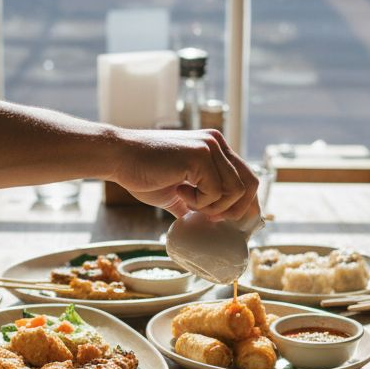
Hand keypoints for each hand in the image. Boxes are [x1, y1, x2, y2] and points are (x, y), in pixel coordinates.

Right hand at [108, 128, 259, 221]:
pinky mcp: (199, 155)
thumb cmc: (142, 173)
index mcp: (215, 148)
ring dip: (213, 206)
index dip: (246, 203)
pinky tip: (179, 190)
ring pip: (236, 190)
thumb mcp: (176, 191)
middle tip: (211, 218)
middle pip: (251, 183)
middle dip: (236, 210)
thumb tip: (203, 225)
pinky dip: (199, 202)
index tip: (233, 223)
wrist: (118, 157)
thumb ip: (193, 202)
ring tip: (188, 201)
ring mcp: (210, 147)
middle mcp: (217, 144)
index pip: (247, 177)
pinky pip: (215, 192)